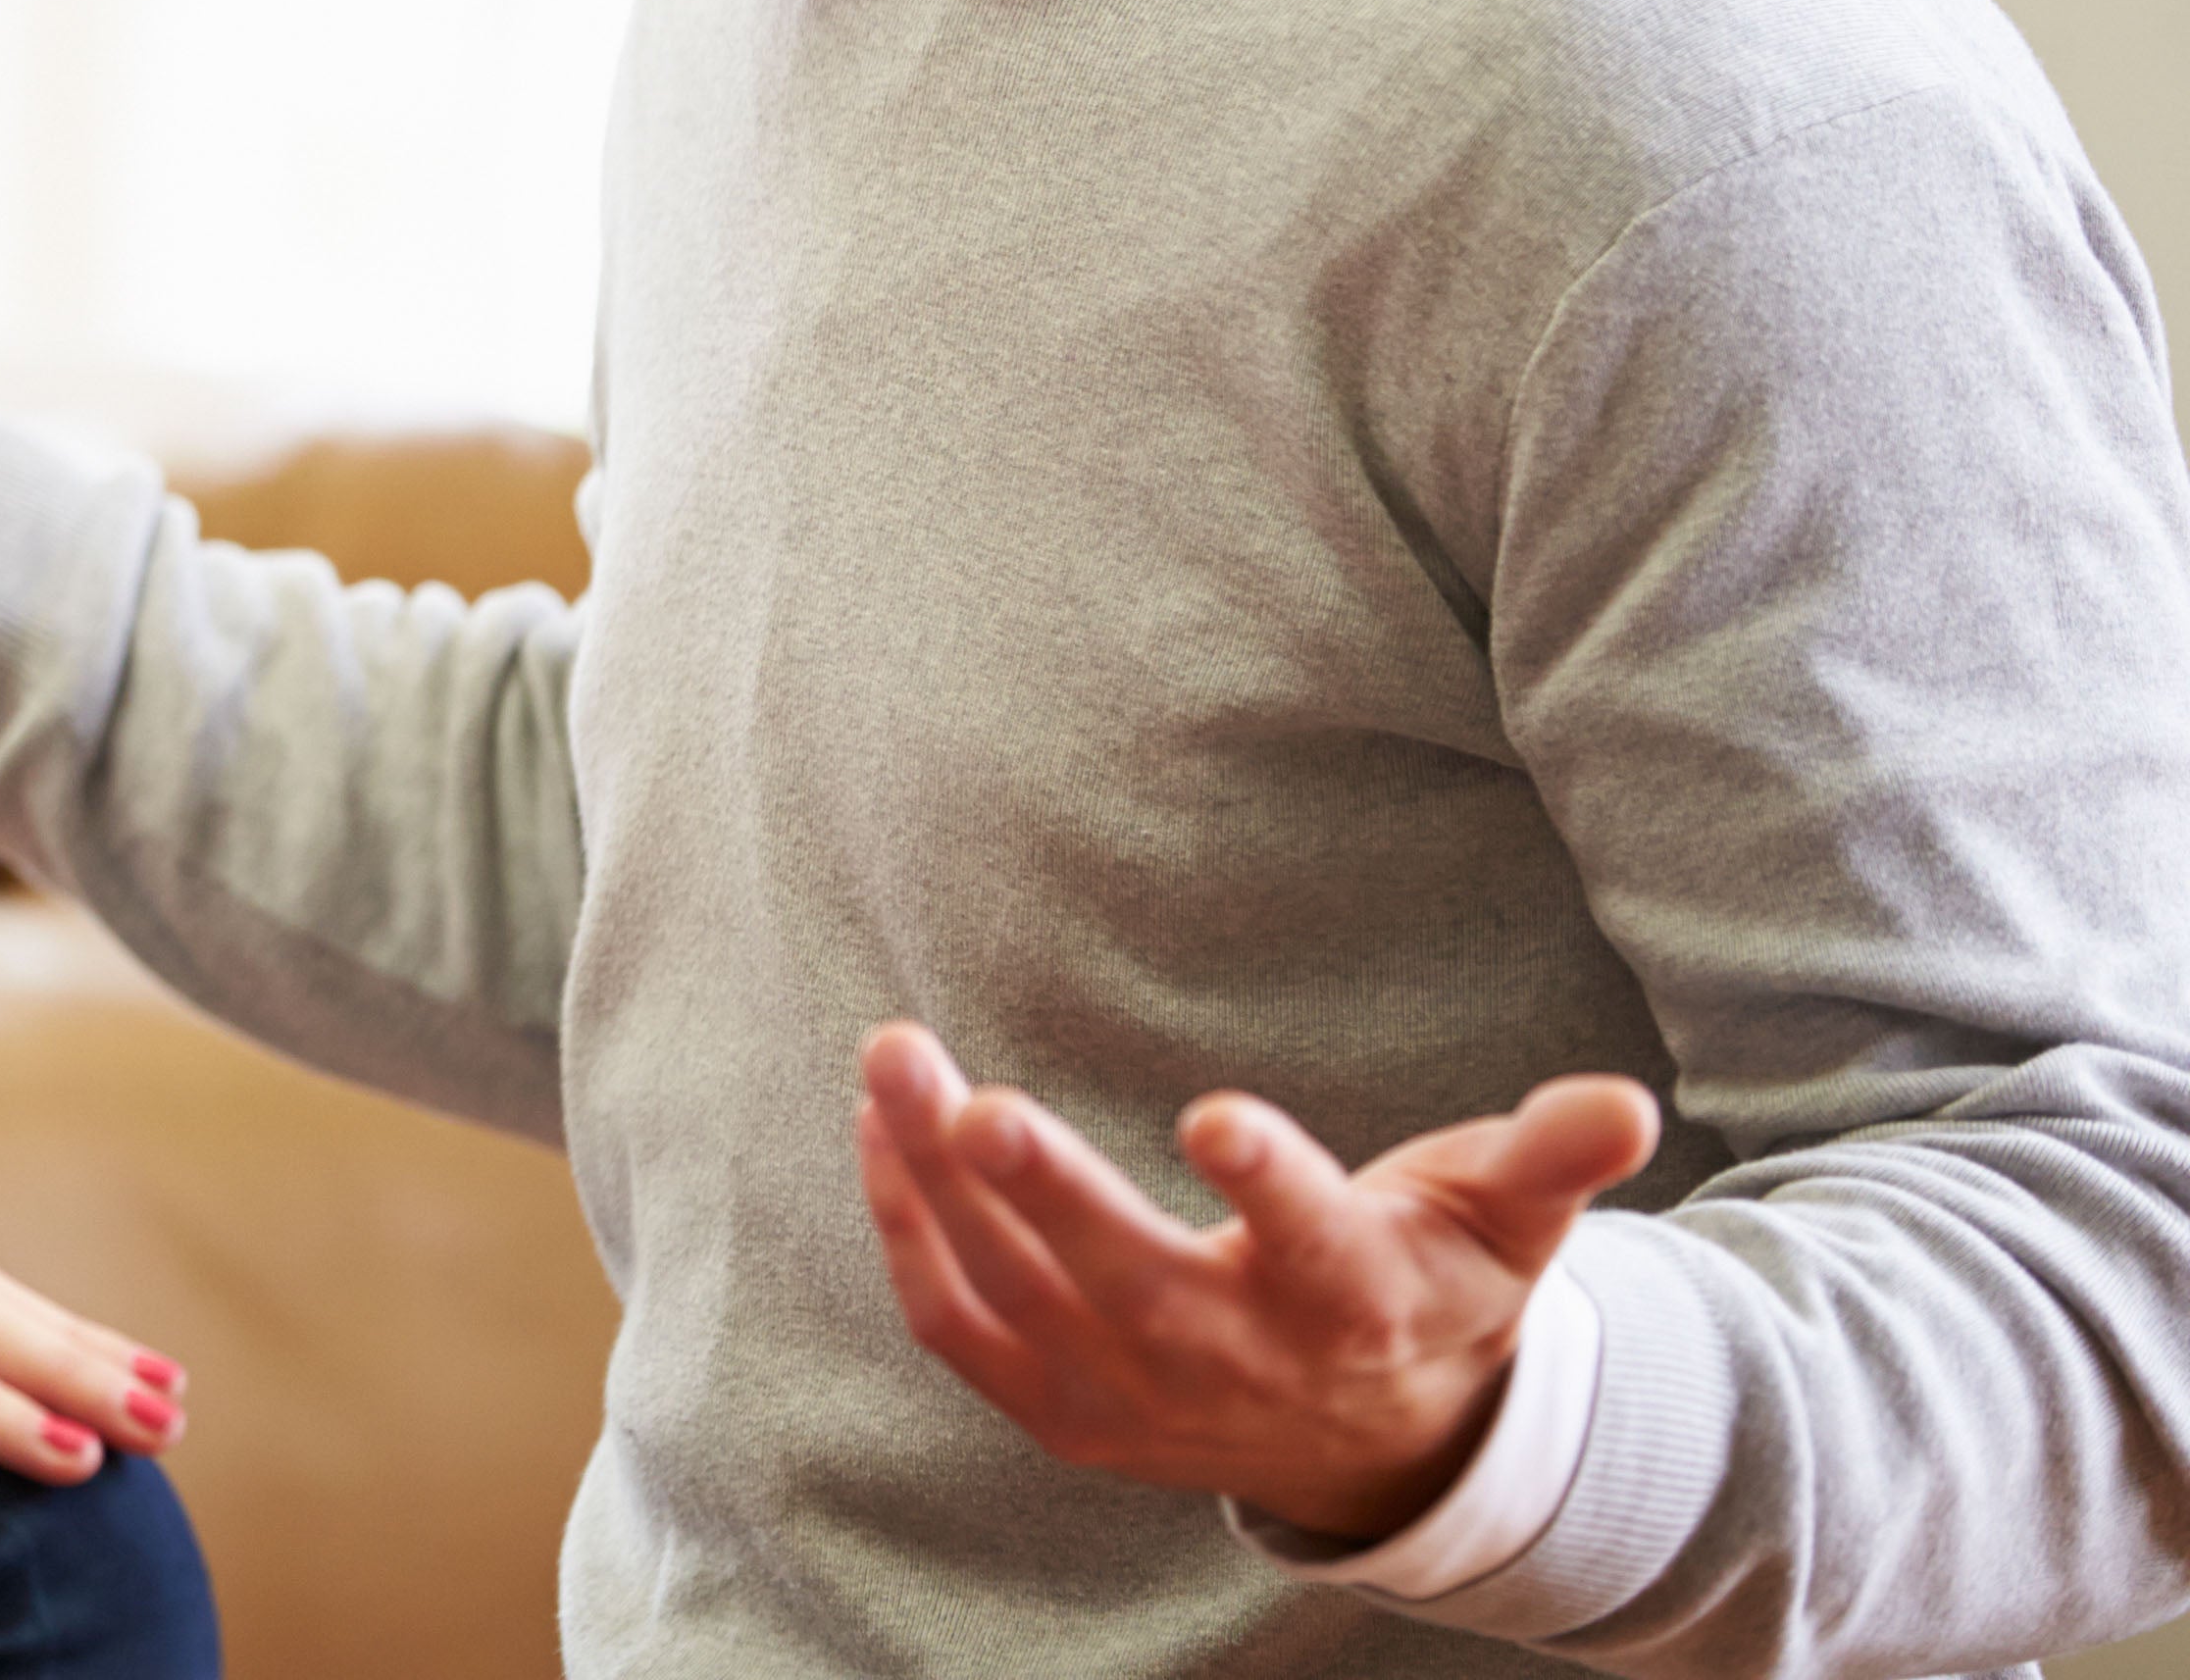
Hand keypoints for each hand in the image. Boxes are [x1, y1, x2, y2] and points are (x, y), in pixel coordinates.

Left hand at [850, 1020, 1663, 1541]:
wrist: (1381, 1445)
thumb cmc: (1435, 1284)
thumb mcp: (1506, 1225)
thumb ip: (1549, 1159)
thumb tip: (1624, 1101)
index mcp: (1353, 1302)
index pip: (1313, 1244)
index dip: (1270, 1182)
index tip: (1213, 1112)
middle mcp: (1237, 1361)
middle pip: (1127, 1282)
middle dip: (1044, 1193)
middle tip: (971, 1096)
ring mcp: (1137, 1398)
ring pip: (1017, 1296)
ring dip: (938, 1181)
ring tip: (891, 1057)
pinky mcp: (1062, 1409)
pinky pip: (960, 1328)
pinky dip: (908, 1236)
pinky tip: (879, 1130)